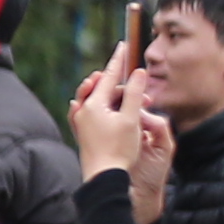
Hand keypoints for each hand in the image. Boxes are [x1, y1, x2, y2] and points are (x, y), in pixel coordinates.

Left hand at [67, 50, 158, 191]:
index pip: (108, 75)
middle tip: (142, 93)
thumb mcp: (131, 119)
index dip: (118, 60)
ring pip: (95, 100)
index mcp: (94, 104)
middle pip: (102, 88)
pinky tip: (100, 106)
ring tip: (126, 98)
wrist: (104, 178)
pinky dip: (100, 106)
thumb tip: (138, 72)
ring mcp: (81, 122)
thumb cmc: (119, 149)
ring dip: (111, 96)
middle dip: (121, 86)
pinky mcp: (83, 133)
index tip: (123, 45)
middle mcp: (83, 110)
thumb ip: (134, 94)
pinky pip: (89, 112)